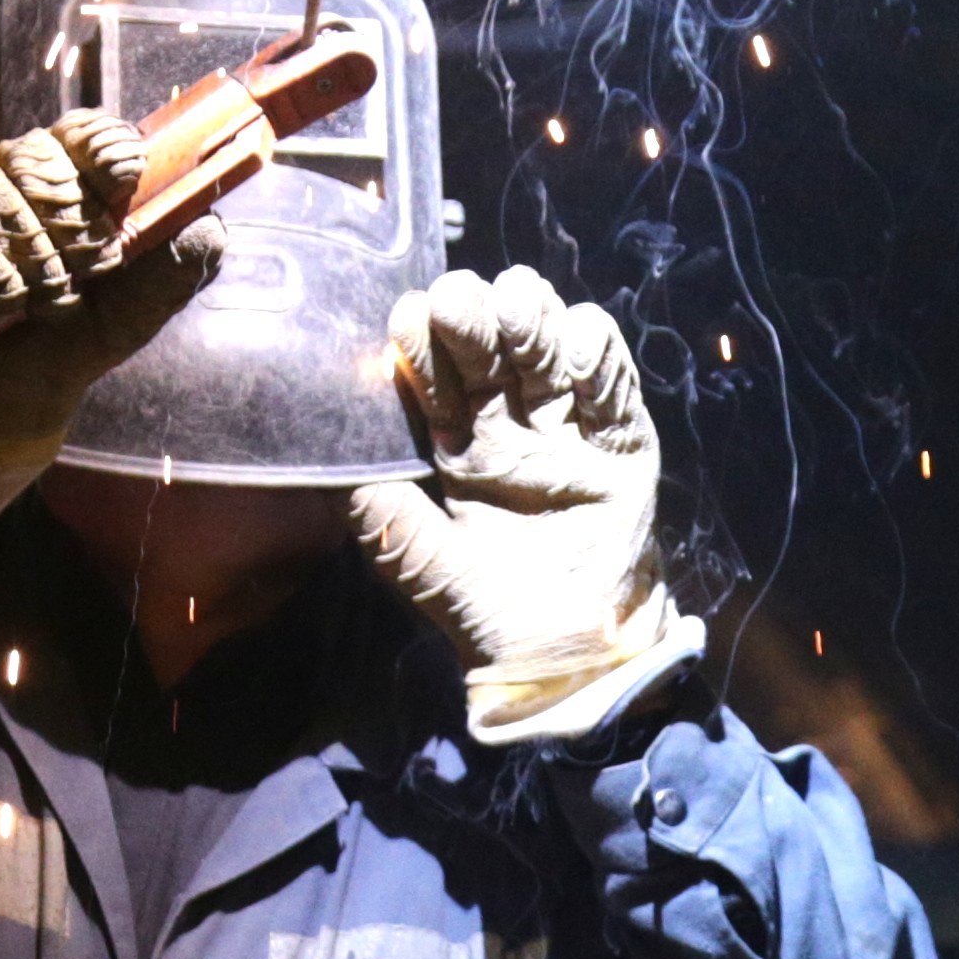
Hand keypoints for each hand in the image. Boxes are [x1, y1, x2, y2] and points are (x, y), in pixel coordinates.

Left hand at [347, 268, 695, 744]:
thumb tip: (338, 467)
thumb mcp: (424, 566)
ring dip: (533, 314)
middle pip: (490, 340)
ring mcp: (566, 427)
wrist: (568, 655)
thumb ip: (386, 519)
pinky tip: (575, 361)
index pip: (434, 369)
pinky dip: (596, 353)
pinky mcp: (620, 442)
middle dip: (475, 310)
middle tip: (460, 303)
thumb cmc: (489, 610)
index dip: (422, 336)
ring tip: (519, 317)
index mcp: (457, 441)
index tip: (409, 320)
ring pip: (549, 342)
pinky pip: (612, 382)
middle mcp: (509, 422)